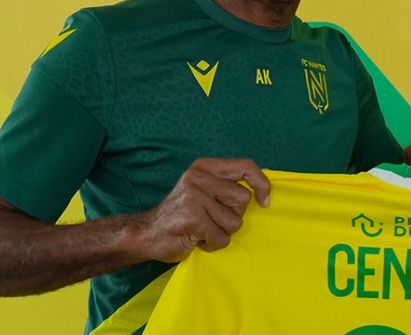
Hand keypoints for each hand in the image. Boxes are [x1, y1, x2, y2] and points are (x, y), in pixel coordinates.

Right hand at [136, 158, 269, 262]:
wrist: (145, 234)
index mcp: (204, 167)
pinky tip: (196, 239)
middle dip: (233, 215)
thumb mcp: (200, 188)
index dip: (261, 184)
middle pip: (243, 199)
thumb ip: (225, 184)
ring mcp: (195, 198)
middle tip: (212, 218)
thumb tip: (261, 188)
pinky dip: (212, 244)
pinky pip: (222, 238)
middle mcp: (198, 178)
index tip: (264, 200)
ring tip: (202, 229)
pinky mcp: (193, 219)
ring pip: (235, 222)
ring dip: (222, 232)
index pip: (246, 166)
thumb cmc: (180, 213)